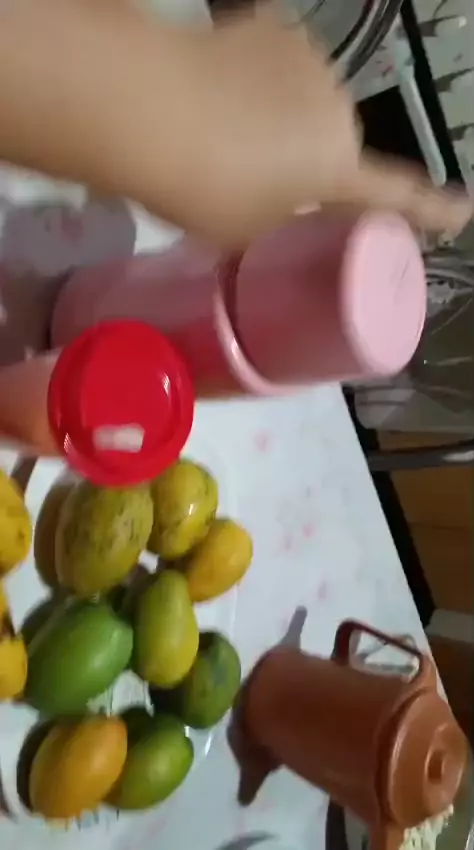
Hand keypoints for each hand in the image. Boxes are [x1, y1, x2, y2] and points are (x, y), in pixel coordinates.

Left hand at [144, 9, 471, 244]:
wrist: (146, 108)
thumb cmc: (201, 189)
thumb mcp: (245, 232)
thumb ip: (283, 223)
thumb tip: (287, 211)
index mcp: (339, 166)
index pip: (394, 195)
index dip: (430, 208)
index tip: (462, 210)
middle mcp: (339, 108)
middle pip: (335, 142)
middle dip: (308, 160)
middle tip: (254, 180)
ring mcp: (307, 62)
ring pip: (306, 100)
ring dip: (283, 115)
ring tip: (226, 134)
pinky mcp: (271, 27)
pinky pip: (275, 63)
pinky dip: (258, 78)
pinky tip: (219, 91)